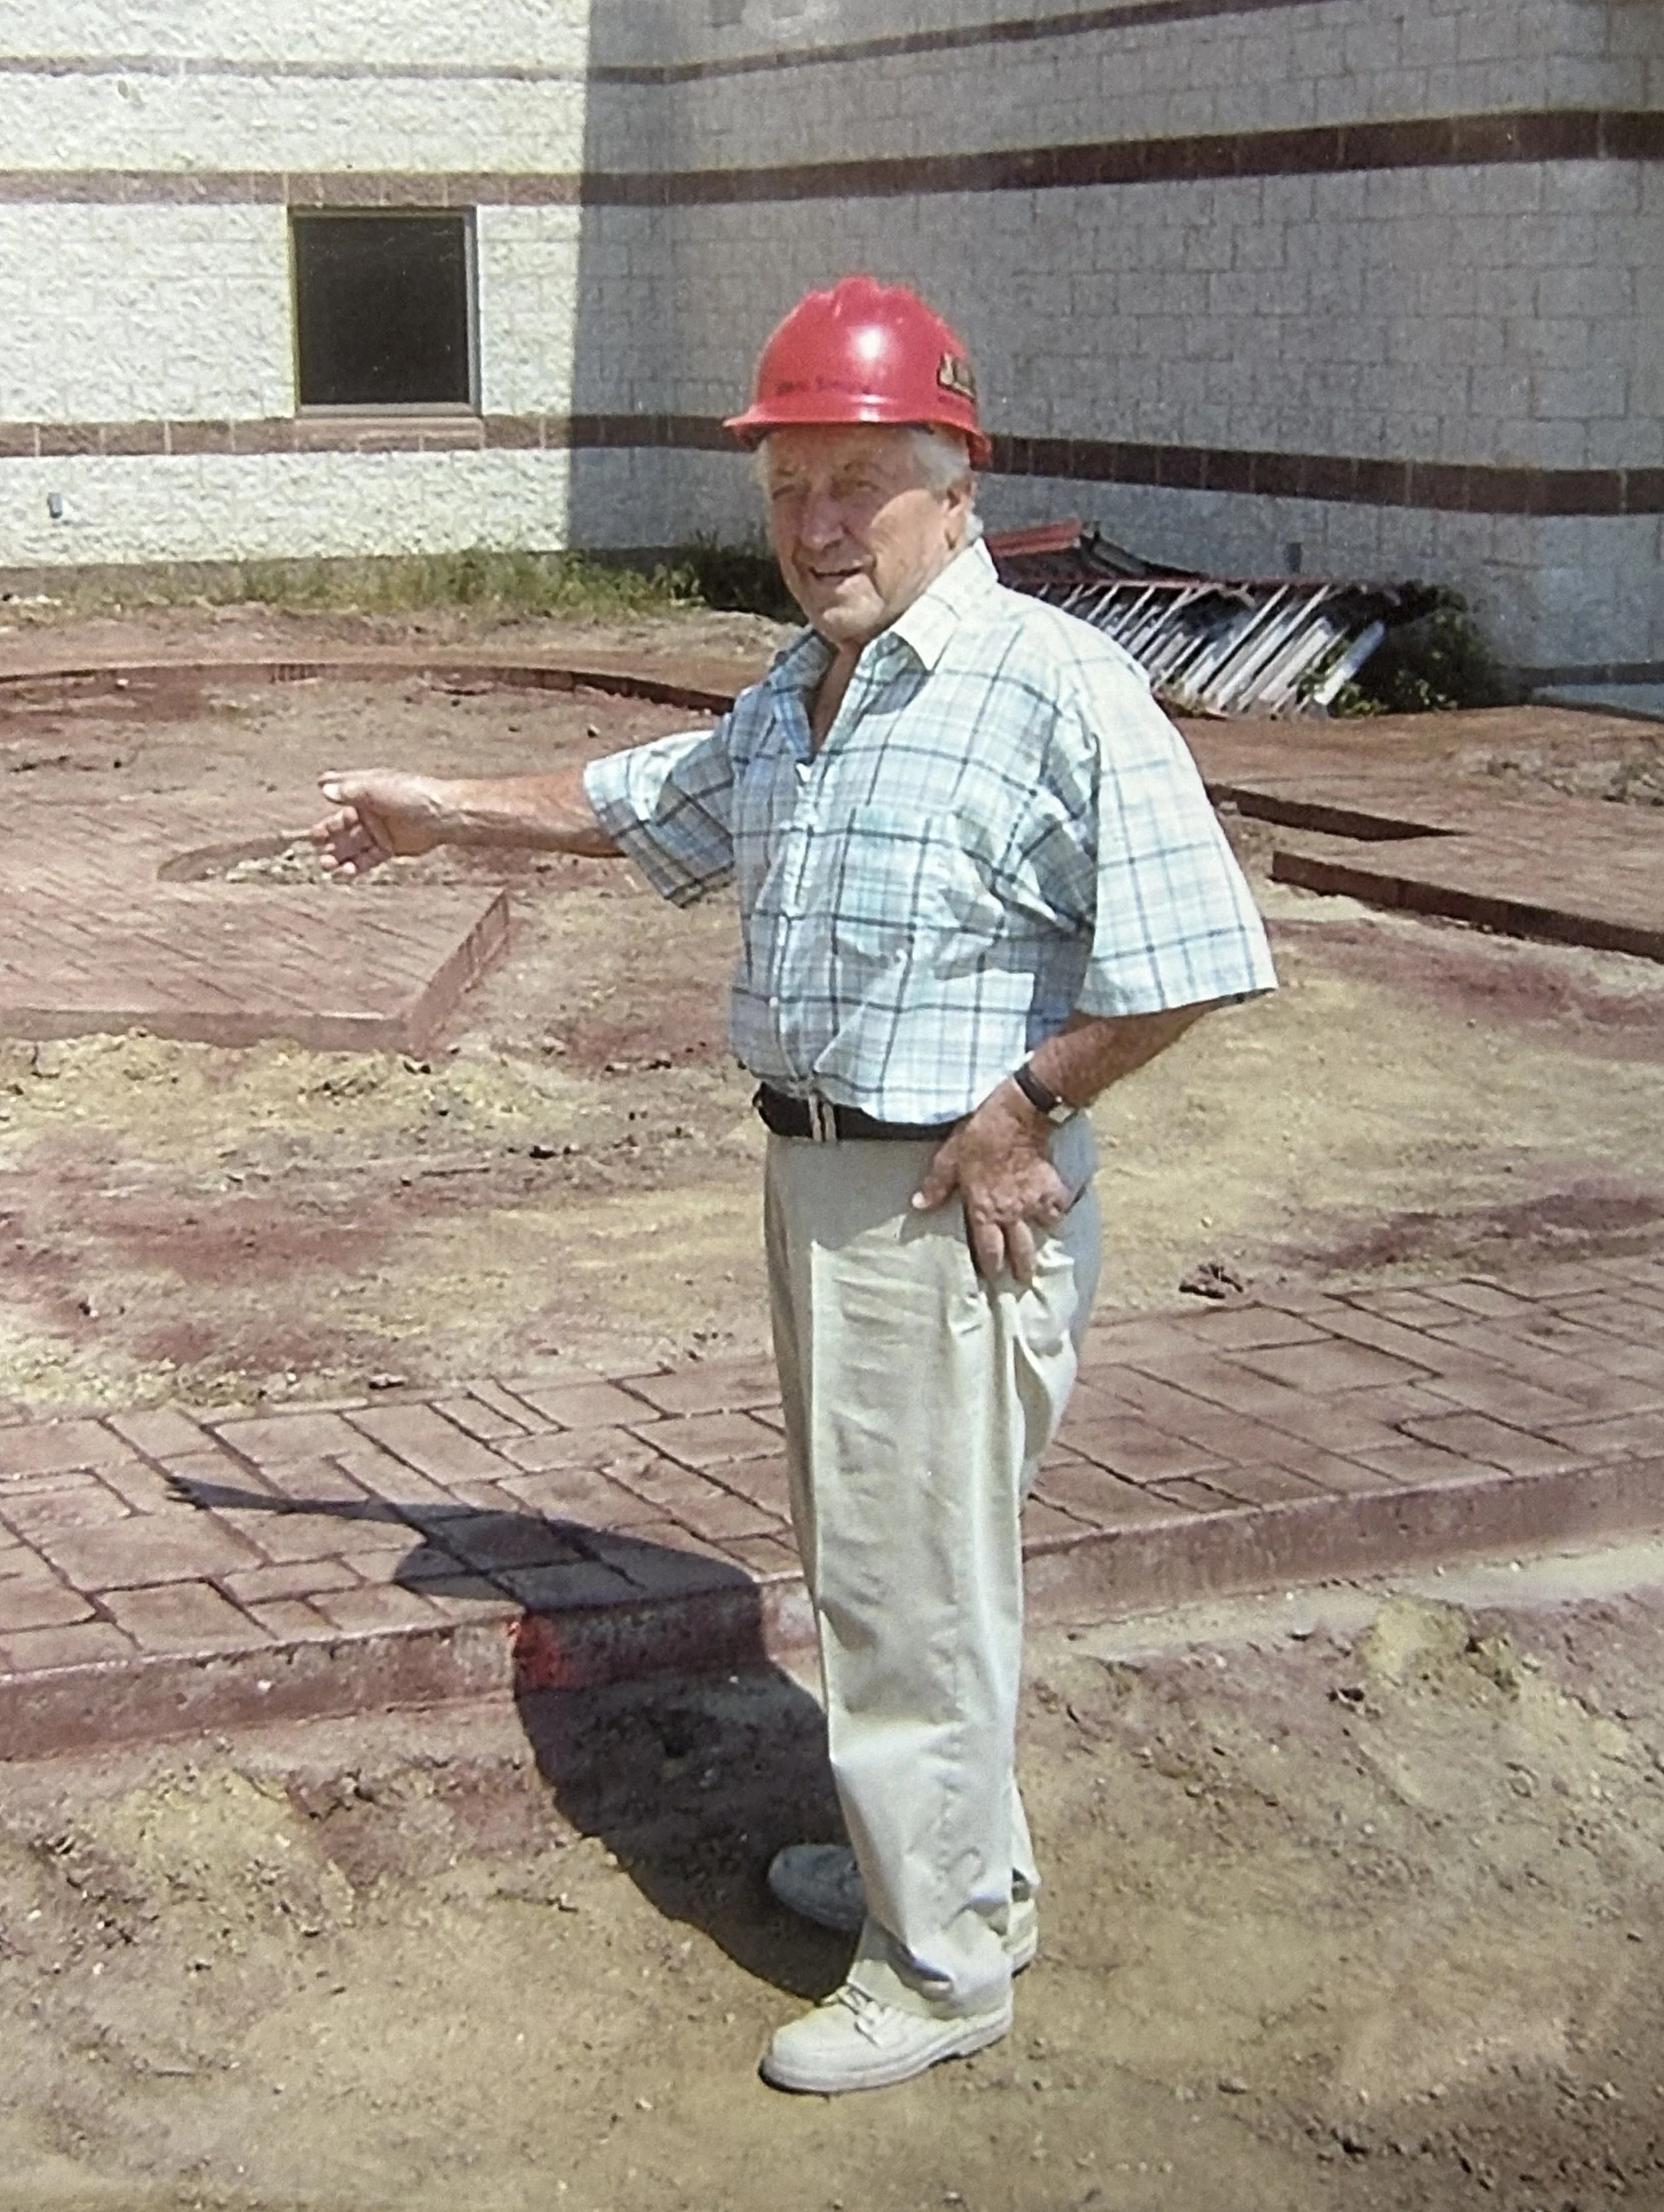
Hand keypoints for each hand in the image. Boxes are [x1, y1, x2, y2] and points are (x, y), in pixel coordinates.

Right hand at [310, 770, 450, 877]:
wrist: (441, 814)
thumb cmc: (410, 794)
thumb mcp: (376, 789)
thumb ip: (349, 791)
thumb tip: (323, 788)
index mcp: (364, 793)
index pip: (340, 800)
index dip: (327, 811)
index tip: (314, 828)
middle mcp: (369, 812)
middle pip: (342, 827)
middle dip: (328, 837)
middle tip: (316, 847)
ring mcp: (379, 831)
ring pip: (353, 845)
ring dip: (339, 855)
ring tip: (327, 864)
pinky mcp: (390, 848)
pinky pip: (369, 859)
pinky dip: (357, 866)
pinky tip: (346, 872)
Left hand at [911, 1081, 1071, 1282]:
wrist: (1021, 1115)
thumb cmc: (981, 1135)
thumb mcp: (951, 1157)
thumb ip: (937, 1185)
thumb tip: (918, 1205)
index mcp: (983, 1210)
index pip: (987, 1250)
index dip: (989, 1267)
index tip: (991, 1278)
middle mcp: (1010, 1213)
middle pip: (1019, 1251)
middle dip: (1021, 1269)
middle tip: (1023, 1280)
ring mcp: (1033, 1203)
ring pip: (1040, 1232)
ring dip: (1039, 1240)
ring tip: (1040, 1248)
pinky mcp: (1052, 1188)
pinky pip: (1058, 1208)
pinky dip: (1057, 1211)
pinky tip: (1056, 1209)